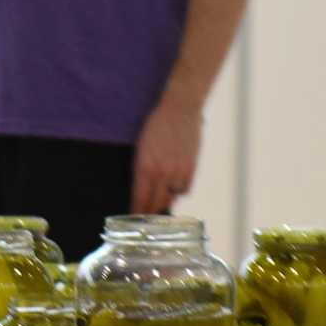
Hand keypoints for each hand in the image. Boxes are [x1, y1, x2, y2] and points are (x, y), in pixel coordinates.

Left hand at [132, 97, 202, 214]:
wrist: (179, 108)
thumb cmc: (155, 124)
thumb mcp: (141, 147)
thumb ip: (141, 169)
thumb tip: (140, 187)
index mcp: (145, 167)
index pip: (140, 199)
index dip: (137, 211)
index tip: (133, 217)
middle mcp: (162, 172)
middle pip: (155, 202)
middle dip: (149, 211)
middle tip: (145, 214)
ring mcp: (178, 171)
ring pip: (171, 197)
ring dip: (164, 200)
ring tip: (159, 199)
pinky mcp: (191, 167)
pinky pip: (185, 189)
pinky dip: (179, 190)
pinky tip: (174, 187)